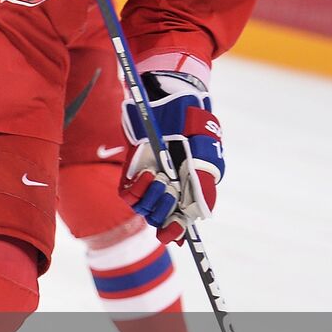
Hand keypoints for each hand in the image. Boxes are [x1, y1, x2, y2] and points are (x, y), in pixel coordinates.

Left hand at [119, 72, 224, 242]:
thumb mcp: (204, 150)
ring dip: (150, 199)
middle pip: (160, 215)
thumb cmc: (190, 121)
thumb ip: (204, 181)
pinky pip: (127, 192)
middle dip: (162, 210)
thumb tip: (201, 213)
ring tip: (158, 178)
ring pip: (144, 206)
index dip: (175, 230)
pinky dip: (136, 188)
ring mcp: (150, 177)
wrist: (166, 96)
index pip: (181, 218)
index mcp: (190, 185)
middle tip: (167, 190)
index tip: (168, 236)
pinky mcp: (132, 168)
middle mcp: (169, 185)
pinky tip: (147, 173)